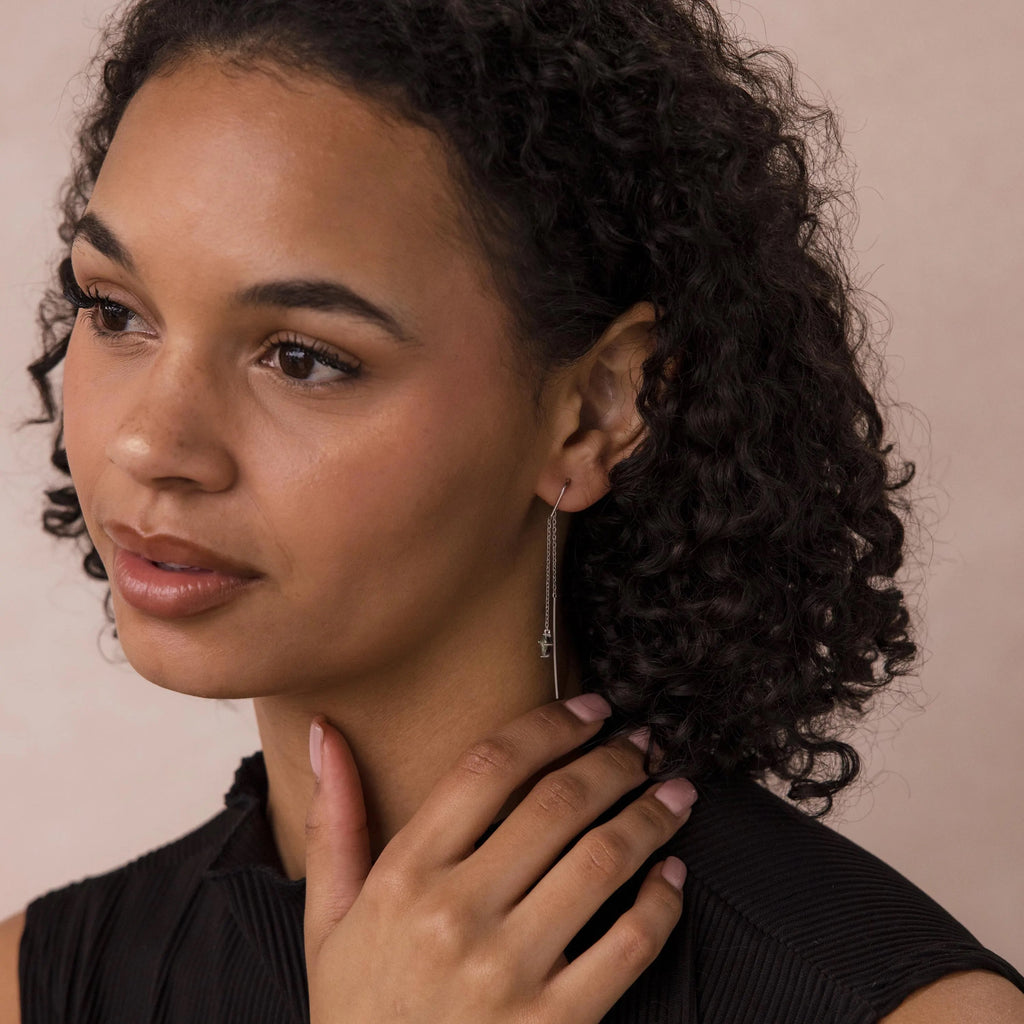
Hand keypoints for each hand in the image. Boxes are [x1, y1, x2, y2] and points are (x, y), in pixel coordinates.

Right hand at [303, 695, 695, 1022]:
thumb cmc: (357, 1013)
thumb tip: (325, 731)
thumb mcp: (327, 918)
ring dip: (650, 816)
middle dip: (613, 761)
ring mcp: (508, 972)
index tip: (589, 709)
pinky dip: (662, 901)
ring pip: (601, 862)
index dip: (548, 727)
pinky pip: (629, 946)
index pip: (488, 768)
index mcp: (404, 876)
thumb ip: (333, 821)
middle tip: (644, 744)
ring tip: (674, 793)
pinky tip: (672, 874)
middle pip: (557, 804)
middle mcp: (457, 915)